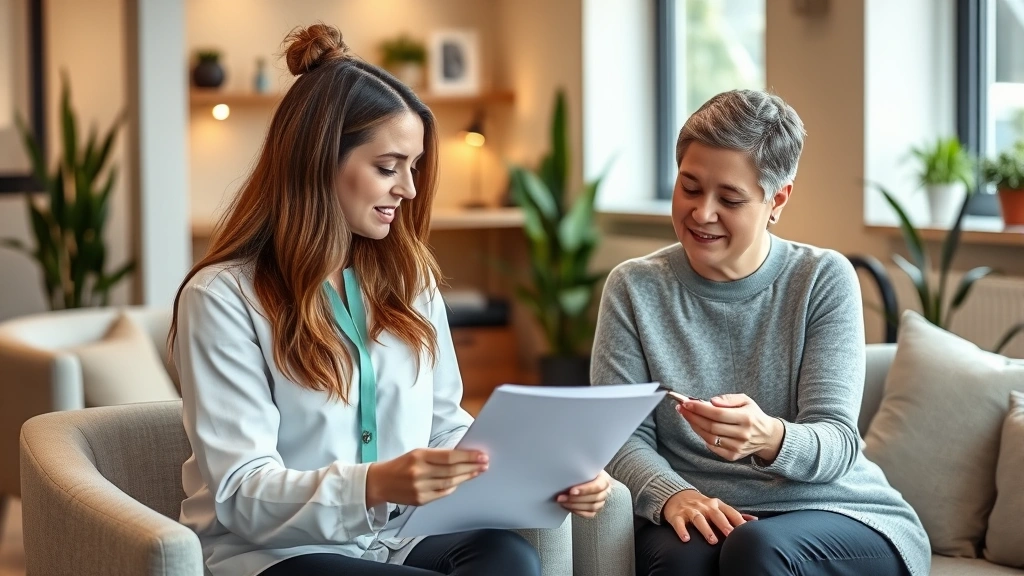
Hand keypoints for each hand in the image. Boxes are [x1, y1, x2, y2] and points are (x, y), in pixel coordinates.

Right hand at [365, 448, 487, 506]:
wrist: (379, 482)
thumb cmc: (400, 465)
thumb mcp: (416, 453)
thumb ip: (436, 455)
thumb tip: (461, 456)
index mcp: (418, 456)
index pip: (449, 456)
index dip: (467, 456)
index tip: (481, 455)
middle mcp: (419, 472)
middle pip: (452, 471)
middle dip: (471, 467)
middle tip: (484, 463)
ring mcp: (419, 488)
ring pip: (449, 483)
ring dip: (466, 477)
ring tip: (477, 472)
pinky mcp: (419, 500)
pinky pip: (442, 494)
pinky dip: (453, 488)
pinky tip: (460, 482)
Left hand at [556, 470, 611, 517]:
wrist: (587, 479)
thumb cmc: (584, 472)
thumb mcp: (584, 468)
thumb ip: (579, 470)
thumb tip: (565, 473)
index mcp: (604, 479)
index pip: (597, 486)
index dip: (585, 490)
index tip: (571, 491)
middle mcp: (606, 491)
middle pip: (593, 498)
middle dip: (575, 499)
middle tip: (561, 497)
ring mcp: (602, 502)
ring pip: (591, 507)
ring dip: (574, 505)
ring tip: (562, 502)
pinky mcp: (596, 510)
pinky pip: (589, 514)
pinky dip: (578, 511)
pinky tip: (567, 507)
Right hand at [662, 489, 756, 543]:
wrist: (677, 495)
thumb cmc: (703, 506)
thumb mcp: (719, 507)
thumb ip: (735, 515)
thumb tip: (756, 521)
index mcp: (716, 504)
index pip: (730, 512)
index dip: (738, 521)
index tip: (746, 531)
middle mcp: (704, 506)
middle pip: (715, 514)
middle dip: (724, 525)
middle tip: (730, 535)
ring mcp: (690, 510)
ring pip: (698, 518)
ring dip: (706, 529)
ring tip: (712, 541)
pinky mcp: (676, 515)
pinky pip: (679, 523)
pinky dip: (682, 530)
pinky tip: (686, 539)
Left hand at [677, 393, 783, 461]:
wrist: (767, 436)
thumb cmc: (753, 415)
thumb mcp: (746, 400)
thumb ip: (728, 399)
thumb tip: (711, 401)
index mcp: (746, 418)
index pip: (717, 414)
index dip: (699, 408)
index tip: (686, 403)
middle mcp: (742, 434)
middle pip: (711, 426)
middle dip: (693, 416)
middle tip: (682, 408)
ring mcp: (738, 447)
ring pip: (709, 437)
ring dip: (695, 426)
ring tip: (687, 416)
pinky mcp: (733, 456)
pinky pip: (712, 447)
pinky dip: (703, 437)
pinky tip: (699, 428)